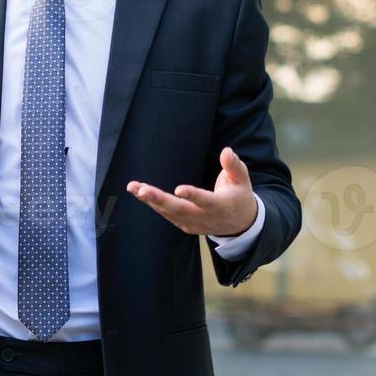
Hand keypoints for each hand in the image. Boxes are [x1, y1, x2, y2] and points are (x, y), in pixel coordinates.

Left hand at [127, 147, 256, 236]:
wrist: (240, 224)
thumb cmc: (239, 195)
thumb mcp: (243, 180)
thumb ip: (234, 166)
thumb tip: (226, 151)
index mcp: (220, 206)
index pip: (205, 201)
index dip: (192, 196)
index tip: (179, 189)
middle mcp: (204, 217)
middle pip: (179, 210)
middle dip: (159, 199)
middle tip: (141, 190)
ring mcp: (193, 224)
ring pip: (169, 213)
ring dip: (149, 200)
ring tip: (133, 187)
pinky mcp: (185, 225)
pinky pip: (167, 215)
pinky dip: (153, 204)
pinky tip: (139, 192)